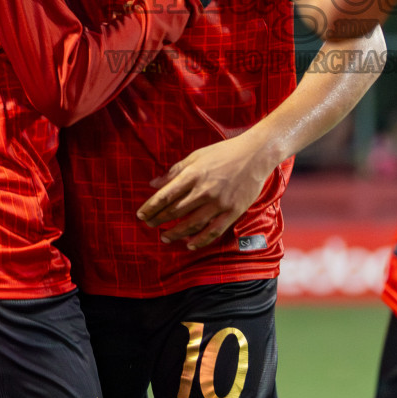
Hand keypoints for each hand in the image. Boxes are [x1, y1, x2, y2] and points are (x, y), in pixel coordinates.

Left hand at [136, 134, 280, 250]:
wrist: (256, 155)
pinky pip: (213, 231)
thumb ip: (175, 171)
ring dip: (175, 233)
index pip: (166, 195)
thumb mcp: (196, 156)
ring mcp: (219, 203)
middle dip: (159, 220)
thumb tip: (153, 183)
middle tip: (149, 225)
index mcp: (194, 174)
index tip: (140, 215)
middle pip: (176, 211)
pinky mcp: (233, 211)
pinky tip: (189, 245)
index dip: (151, 207)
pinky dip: (200, 240)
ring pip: (192, 224)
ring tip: (164, 237)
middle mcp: (204, 190)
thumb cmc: (224, 153)